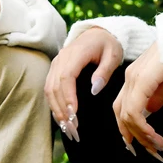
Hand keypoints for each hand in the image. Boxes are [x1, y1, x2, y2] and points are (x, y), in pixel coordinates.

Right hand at [45, 27, 122, 141]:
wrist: (97, 34)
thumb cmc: (107, 45)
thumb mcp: (113, 55)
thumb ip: (105, 71)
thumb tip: (94, 89)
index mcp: (76, 53)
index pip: (66, 77)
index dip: (68, 97)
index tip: (74, 113)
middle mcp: (61, 58)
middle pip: (54, 87)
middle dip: (61, 109)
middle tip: (72, 128)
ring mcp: (55, 65)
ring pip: (49, 91)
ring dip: (56, 111)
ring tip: (67, 128)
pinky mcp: (53, 71)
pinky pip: (49, 91)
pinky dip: (54, 106)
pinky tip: (62, 119)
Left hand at [114, 42, 162, 162]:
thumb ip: (156, 97)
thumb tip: (148, 114)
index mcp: (134, 78)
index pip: (122, 108)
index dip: (128, 129)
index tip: (140, 145)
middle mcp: (130, 78)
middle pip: (121, 115)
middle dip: (134, 137)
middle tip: (151, 152)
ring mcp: (134, 78)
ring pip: (127, 116)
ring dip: (142, 136)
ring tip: (158, 147)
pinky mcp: (142, 80)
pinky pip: (135, 111)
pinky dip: (143, 128)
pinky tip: (155, 136)